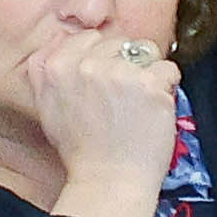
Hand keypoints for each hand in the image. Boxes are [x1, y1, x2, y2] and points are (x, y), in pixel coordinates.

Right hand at [21, 21, 181, 214]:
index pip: (88, 38)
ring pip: (146, 52)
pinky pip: (168, 69)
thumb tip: (64, 49)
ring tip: (139, 104)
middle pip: (118, 42)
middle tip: (124, 97)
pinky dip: (168, 88)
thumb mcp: (48, 107)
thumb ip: (52, 73)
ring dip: (149, 73)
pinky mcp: (148, 83)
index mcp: (54, 67)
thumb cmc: (82, 150)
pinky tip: (154, 109)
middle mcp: (83, 65)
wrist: (109, 179)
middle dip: (127, 63)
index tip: (107, 79)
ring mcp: (117, 72)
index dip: (103, 56)